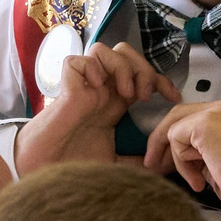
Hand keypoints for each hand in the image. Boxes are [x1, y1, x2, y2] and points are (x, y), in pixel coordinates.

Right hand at [14, 44, 174, 175]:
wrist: (47, 171)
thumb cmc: (74, 164)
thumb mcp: (115, 163)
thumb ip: (136, 161)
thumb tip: (161, 165)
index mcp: (114, 101)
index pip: (142, 75)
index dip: (160, 79)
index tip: (174, 97)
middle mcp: (101, 89)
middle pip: (126, 53)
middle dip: (142, 68)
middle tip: (144, 95)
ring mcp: (83, 86)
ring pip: (103, 50)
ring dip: (121, 67)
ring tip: (125, 94)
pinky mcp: (66, 88)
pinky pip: (77, 61)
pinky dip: (91, 68)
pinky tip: (97, 89)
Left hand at [146, 99, 220, 218]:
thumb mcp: (220, 161)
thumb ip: (200, 150)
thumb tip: (170, 154)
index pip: (193, 117)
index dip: (177, 139)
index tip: (166, 161)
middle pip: (179, 115)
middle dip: (161, 140)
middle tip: (152, 164)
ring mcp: (217, 113)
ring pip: (175, 127)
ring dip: (178, 159)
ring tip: (196, 180)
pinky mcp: (206, 125)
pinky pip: (175, 138)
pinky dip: (181, 162)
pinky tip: (199, 180)